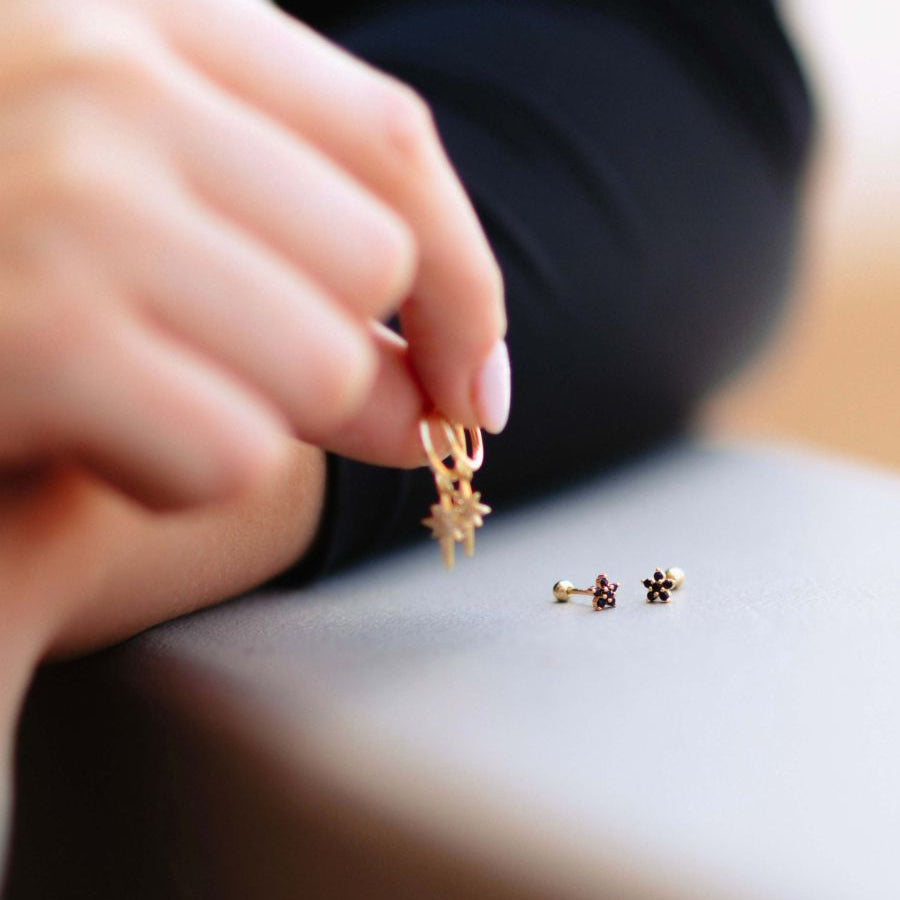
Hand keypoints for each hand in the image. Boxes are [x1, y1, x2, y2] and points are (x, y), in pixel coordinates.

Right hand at [0, 0, 508, 507]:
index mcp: (142, 9)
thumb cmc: (2, 259)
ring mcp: (60, 196)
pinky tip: (92, 446)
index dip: (466, 281)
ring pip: (318, 362)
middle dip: (360, 366)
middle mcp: (100, 70)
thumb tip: (444, 392)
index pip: (392, 146)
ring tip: (151, 403)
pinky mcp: (26, 330)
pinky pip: (226, 450)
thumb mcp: (135, 195)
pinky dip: (184, 475)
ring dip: (263, 419)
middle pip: (366, 261)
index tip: (479, 380)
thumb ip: (294, 261)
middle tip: (309, 411)